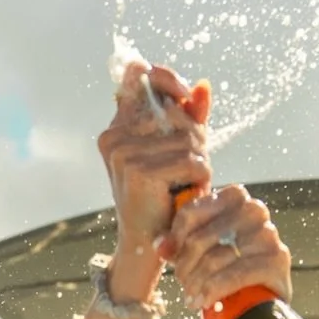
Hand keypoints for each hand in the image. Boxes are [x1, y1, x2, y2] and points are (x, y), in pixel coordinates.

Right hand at [97, 61, 210, 295]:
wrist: (147, 243)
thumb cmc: (163, 197)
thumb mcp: (176, 151)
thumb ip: (189, 117)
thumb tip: (203, 86)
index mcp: (118, 127)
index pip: (139, 75)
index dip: (167, 79)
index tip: (184, 96)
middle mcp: (115, 136)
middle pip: (176, 112)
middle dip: (194, 137)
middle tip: (190, 168)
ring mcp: (125, 153)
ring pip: (189, 140)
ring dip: (200, 163)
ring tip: (186, 185)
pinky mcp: (140, 172)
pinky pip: (192, 162)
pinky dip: (200, 179)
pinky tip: (188, 194)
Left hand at [163, 186, 292, 311]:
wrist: (265, 297)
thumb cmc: (228, 267)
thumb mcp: (202, 249)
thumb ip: (180, 241)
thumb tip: (161, 246)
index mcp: (234, 197)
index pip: (190, 213)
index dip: (175, 239)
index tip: (170, 258)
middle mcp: (253, 209)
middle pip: (200, 240)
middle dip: (186, 267)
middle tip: (183, 285)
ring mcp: (268, 234)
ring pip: (215, 259)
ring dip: (197, 283)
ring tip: (192, 298)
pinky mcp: (277, 259)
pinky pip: (236, 275)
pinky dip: (215, 291)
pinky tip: (205, 302)